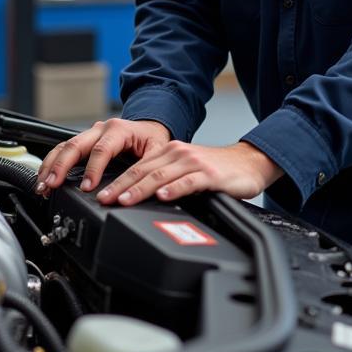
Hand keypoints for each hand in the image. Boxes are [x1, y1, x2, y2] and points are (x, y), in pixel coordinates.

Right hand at [36, 118, 171, 194]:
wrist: (148, 127)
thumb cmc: (152, 140)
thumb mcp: (156, 152)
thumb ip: (147, 168)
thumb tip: (138, 188)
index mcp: (119, 129)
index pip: (102, 149)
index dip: (92, 169)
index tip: (86, 187)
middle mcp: (101, 129)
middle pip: (75, 144)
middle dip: (61, 166)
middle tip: (52, 184)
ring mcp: (90, 134)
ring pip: (65, 146)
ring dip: (51, 166)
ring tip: (43, 185)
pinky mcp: (84, 142)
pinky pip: (64, 149)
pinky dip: (52, 163)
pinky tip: (45, 177)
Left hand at [95, 140, 282, 205]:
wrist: (250, 162)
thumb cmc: (218, 171)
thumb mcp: (187, 170)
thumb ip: (167, 180)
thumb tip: (142, 197)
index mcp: (170, 152)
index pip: (138, 167)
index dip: (117, 181)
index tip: (101, 194)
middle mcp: (178, 154)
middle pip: (144, 170)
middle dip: (121, 186)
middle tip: (104, 199)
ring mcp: (194, 163)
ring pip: (161, 175)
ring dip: (140, 188)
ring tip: (124, 199)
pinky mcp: (210, 175)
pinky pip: (188, 181)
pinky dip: (173, 189)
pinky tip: (162, 196)